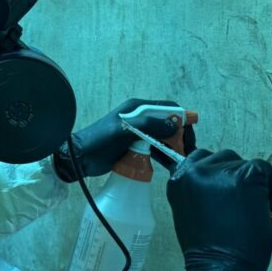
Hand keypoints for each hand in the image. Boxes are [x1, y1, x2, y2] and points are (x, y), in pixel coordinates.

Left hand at [52, 98, 194, 180]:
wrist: (79, 157)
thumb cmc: (99, 141)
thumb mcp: (124, 130)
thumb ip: (149, 125)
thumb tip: (176, 124)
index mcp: (137, 108)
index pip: (167, 108)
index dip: (182, 118)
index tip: (192, 133)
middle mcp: (140, 118)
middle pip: (167, 122)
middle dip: (180, 134)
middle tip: (188, 150)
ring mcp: (137, 133)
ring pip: (162, 136)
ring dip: (173, 145)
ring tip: (183, 158)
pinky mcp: (134, 146)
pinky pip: (154, 147)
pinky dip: (163, 153)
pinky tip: (170, 163)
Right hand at [166, 149, 271, 270]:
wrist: (220, 269)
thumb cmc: (207, 252)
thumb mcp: (190, 215)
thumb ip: (200, 195)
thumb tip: (224, 188)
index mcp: (178, 179)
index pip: (199, 161)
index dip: (217, 175)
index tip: (227, 188)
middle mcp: (196, 170)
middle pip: (223, 159)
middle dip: (235, 178)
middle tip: (244, 201)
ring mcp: (221, 172)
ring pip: (244, 165)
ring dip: (253, 183)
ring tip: (258, 207)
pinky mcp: (246, 176)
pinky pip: (266, 170)